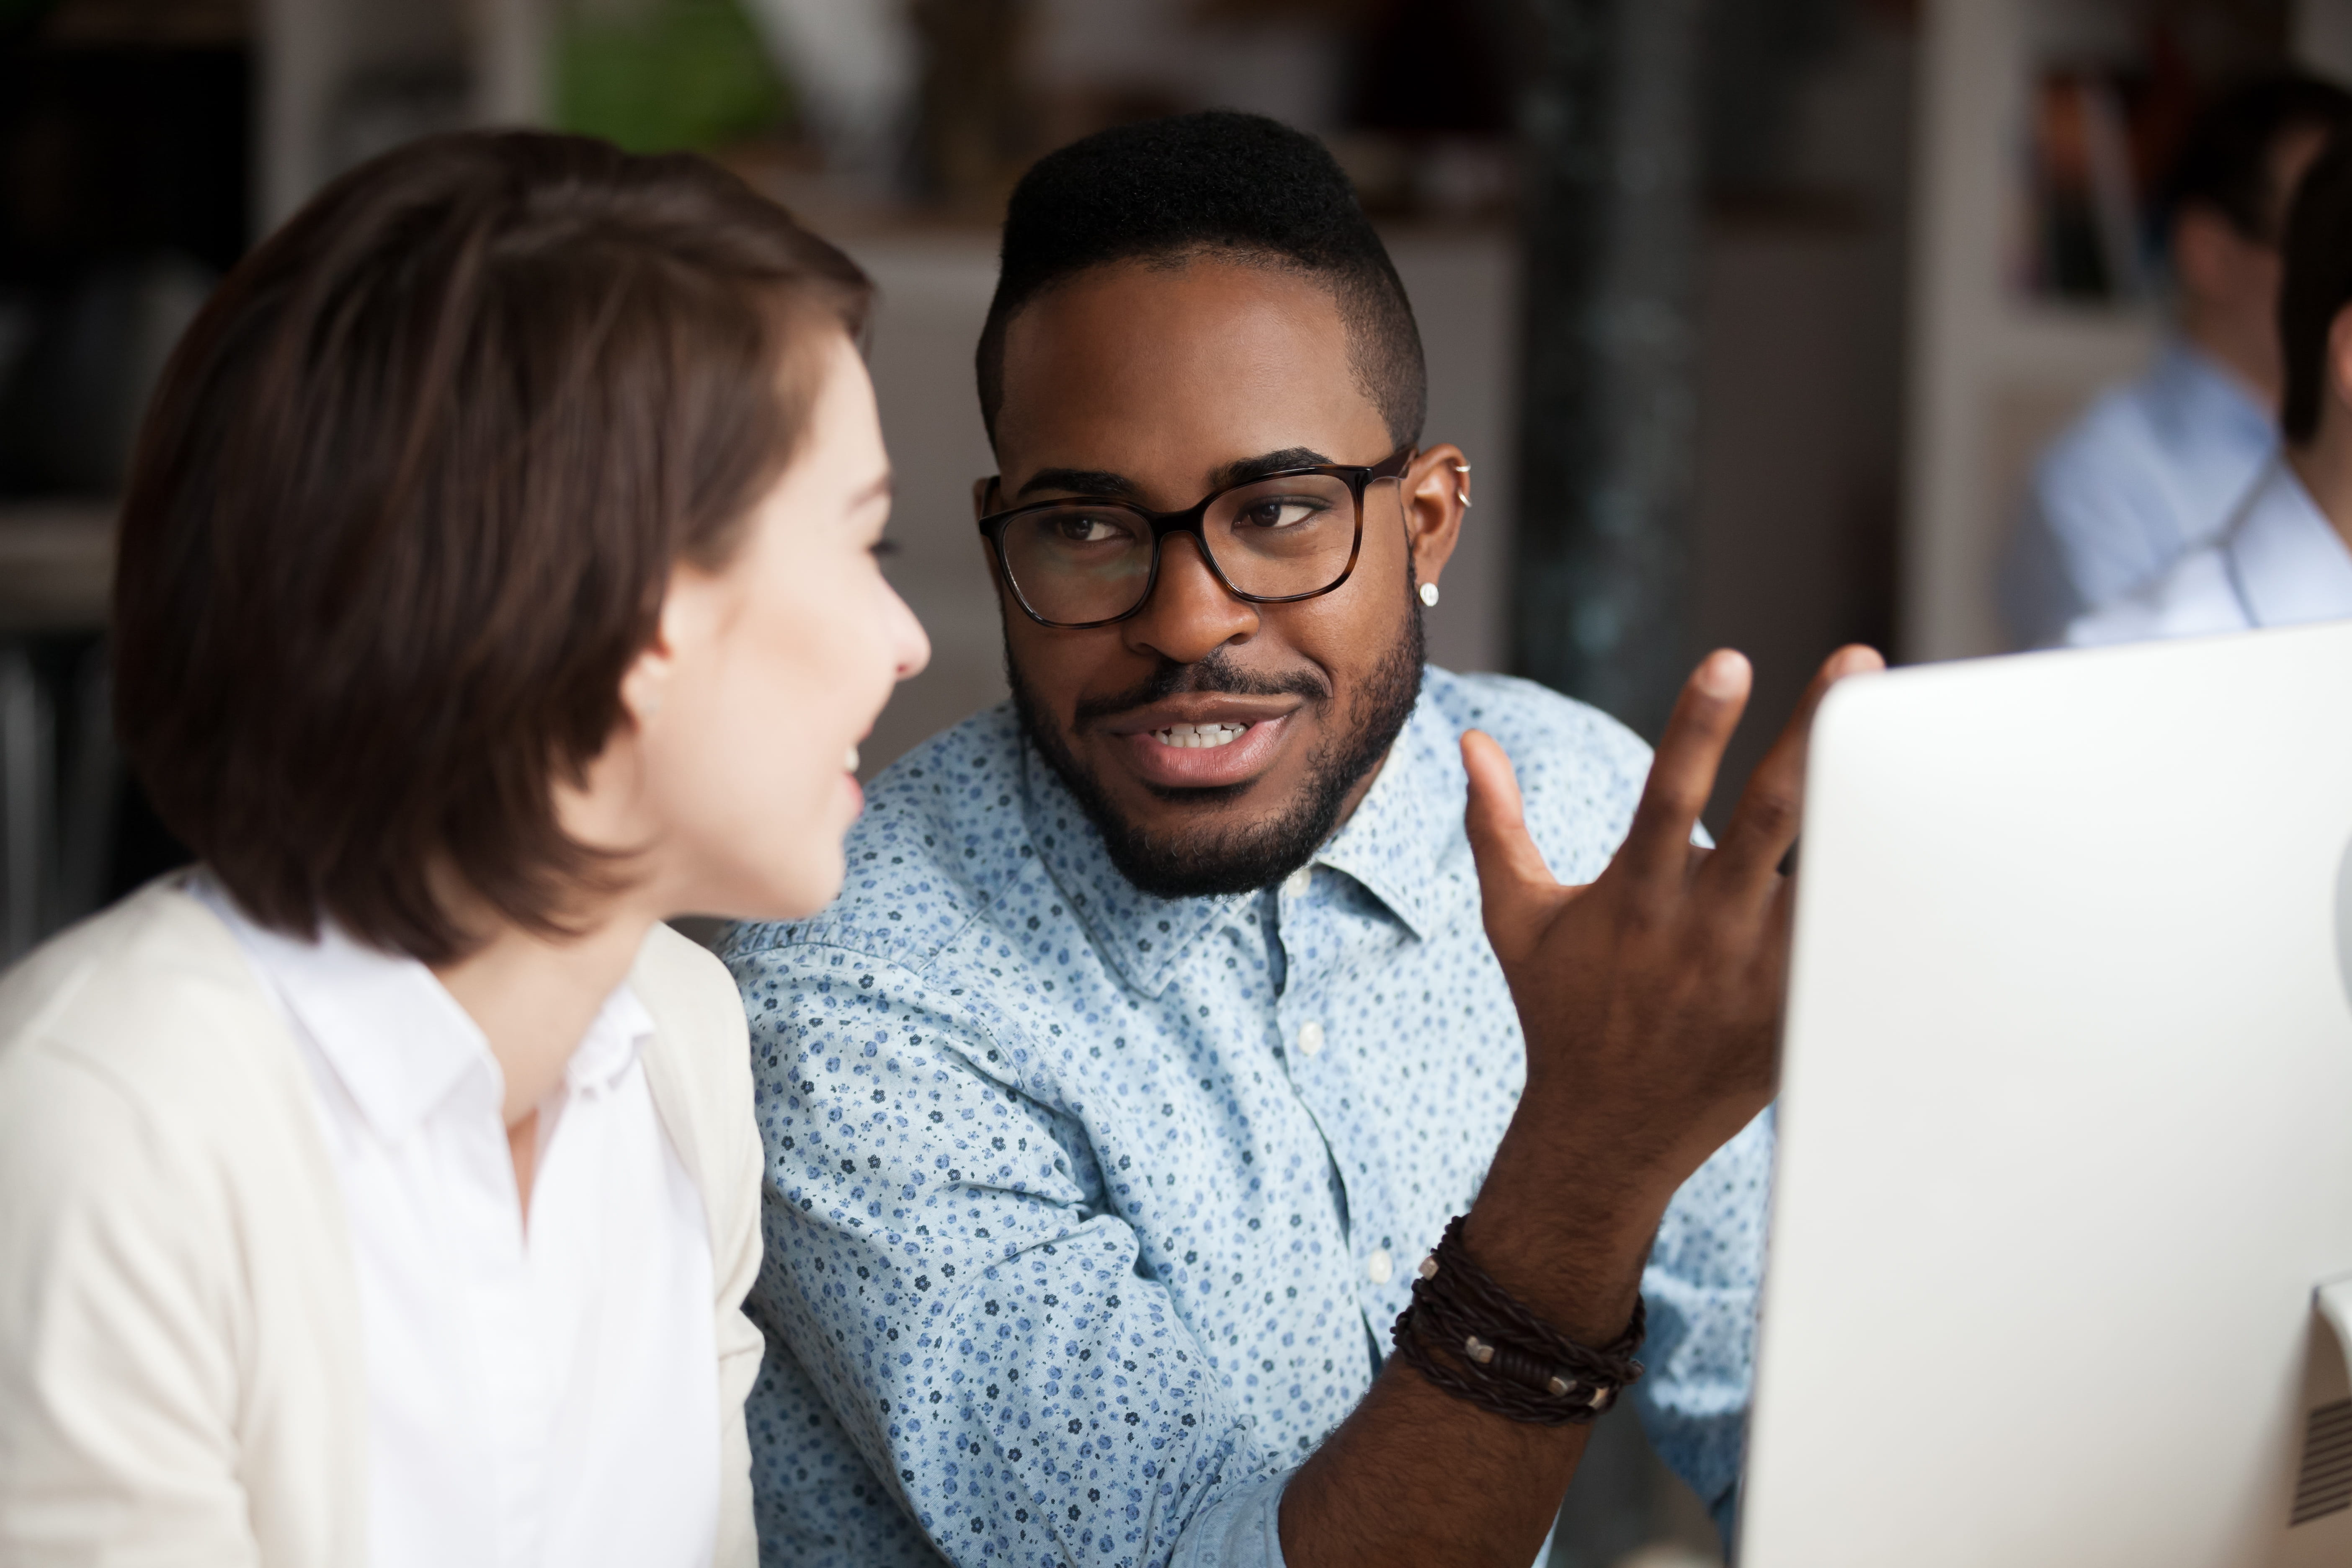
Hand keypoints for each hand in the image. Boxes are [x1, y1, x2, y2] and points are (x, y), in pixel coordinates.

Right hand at [1461, 646, 1882, 1276]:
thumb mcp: (1517, 918)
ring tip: (1912, 739)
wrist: (1608, 1130)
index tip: (1730, 659)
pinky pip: (1847, 942)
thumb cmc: (1561, 1010)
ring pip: (1824, 872)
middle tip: (1857, 659)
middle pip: (1770, 816)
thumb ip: (1497, 825)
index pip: (1667, 794)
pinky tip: (1931, 840)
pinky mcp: (1797, 1011)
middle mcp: (1701, 928)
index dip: (1698, 726)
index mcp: (1636, 896)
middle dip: (1811, 735)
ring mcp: (1757, 972)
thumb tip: (1472, 740)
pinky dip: (1882, 895)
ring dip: (1865, 805)